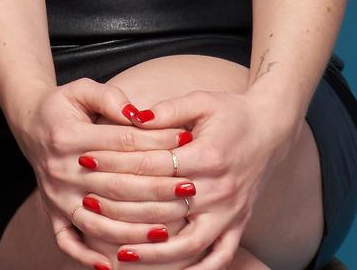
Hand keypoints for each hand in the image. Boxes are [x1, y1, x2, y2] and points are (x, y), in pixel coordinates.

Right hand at [8, 78, 185, 269]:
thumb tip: (137, 113)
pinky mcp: (52, 212)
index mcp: (68, 137)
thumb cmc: (63, 107)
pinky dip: (86, 256)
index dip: (157, 143)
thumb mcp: (80, 89)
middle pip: (116, 186)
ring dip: (134, 230)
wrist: (29, 124)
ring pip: (98, 221)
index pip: (121, 144)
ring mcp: (56, 196)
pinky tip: (112, 265)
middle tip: (191, 191)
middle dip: (157, 190)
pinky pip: (67, 240)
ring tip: (167, 231)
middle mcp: (60, 170)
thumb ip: (108, 97)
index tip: (187, 146)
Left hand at [58, 86, 295, 269]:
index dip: (115, 163)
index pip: (152, 166)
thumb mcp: (200, 101)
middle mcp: (220, 189)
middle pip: (164, 208)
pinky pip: (219, 256)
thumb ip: (166, 111)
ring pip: (191, 244)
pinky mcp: (238, 224)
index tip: (84, 161)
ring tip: (122, 255)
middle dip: (121, 209)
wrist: (271, 130)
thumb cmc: (230, 113)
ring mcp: (230, 212)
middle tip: (87, 206)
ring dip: (156, 254)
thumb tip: (132, 117)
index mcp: (207, 156)